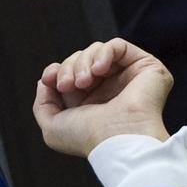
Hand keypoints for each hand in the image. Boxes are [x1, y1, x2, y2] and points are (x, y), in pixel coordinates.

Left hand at [33, 38, 172, 157]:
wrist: (116, 140)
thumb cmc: (88, 138)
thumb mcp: (52, 128)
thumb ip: (42, 105)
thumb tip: (44, 81)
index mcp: (89, 105)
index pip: (69, 75)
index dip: (56, 72)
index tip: (49, 79)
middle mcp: (108, 91)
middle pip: (80, 60)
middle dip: (68, 68)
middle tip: (68, 84)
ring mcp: (126, 78)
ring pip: (97, 51)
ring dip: (83, 62)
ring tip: (84, 81)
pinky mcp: (144, 67)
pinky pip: (118, 46)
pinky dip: (103, 53)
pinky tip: (99, 70)